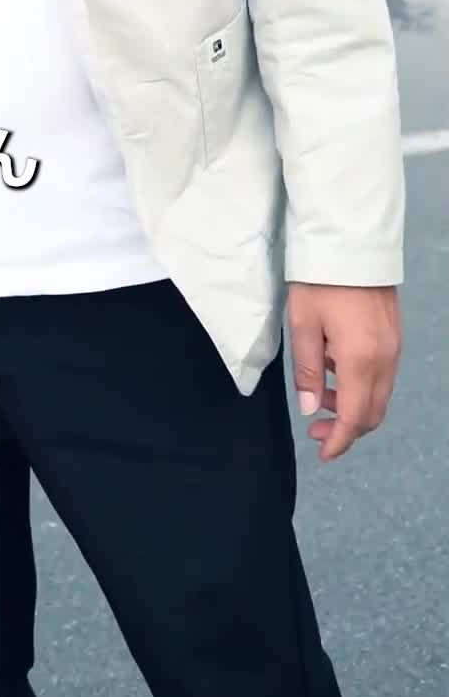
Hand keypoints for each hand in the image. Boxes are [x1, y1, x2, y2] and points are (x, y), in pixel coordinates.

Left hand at [288, 283, 401, 461]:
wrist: (350, 242)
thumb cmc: (320, 282)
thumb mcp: (302, 325)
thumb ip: (307, 371)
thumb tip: (311, 409)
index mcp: (360, 361)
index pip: (356, 418)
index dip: (339, 441)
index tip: (322, 453)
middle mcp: (385, 359)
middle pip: (373, 412)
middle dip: (346, 427)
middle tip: (314, 427)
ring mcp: (394, 347)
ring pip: (379, 394)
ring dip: (353, 404)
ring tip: (320, 393)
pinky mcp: (394, 334)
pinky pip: (382, 374)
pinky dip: (361, 384)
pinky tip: (336, 368)